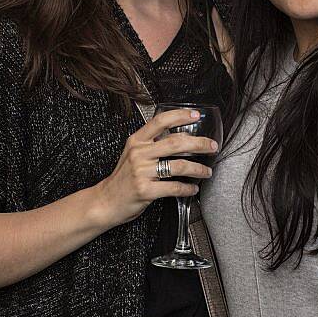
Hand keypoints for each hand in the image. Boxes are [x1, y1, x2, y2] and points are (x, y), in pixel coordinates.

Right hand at [94, 107, 218, 227]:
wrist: (106, 201)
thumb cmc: (123, 179)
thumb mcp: (133, 155)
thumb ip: (153, 144)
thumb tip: (183, 137)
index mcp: (136, 141)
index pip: (160, 121)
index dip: (180, 116)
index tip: (195, 115)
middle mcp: (139, 153)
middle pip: (176, 143)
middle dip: (199, 144)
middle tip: (212, 146)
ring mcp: (142, 172)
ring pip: (179, 166)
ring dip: (198, 169)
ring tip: (206, 171)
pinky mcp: (145, 190)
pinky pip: (174, 188)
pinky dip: (188, 188)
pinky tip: (193, 188)